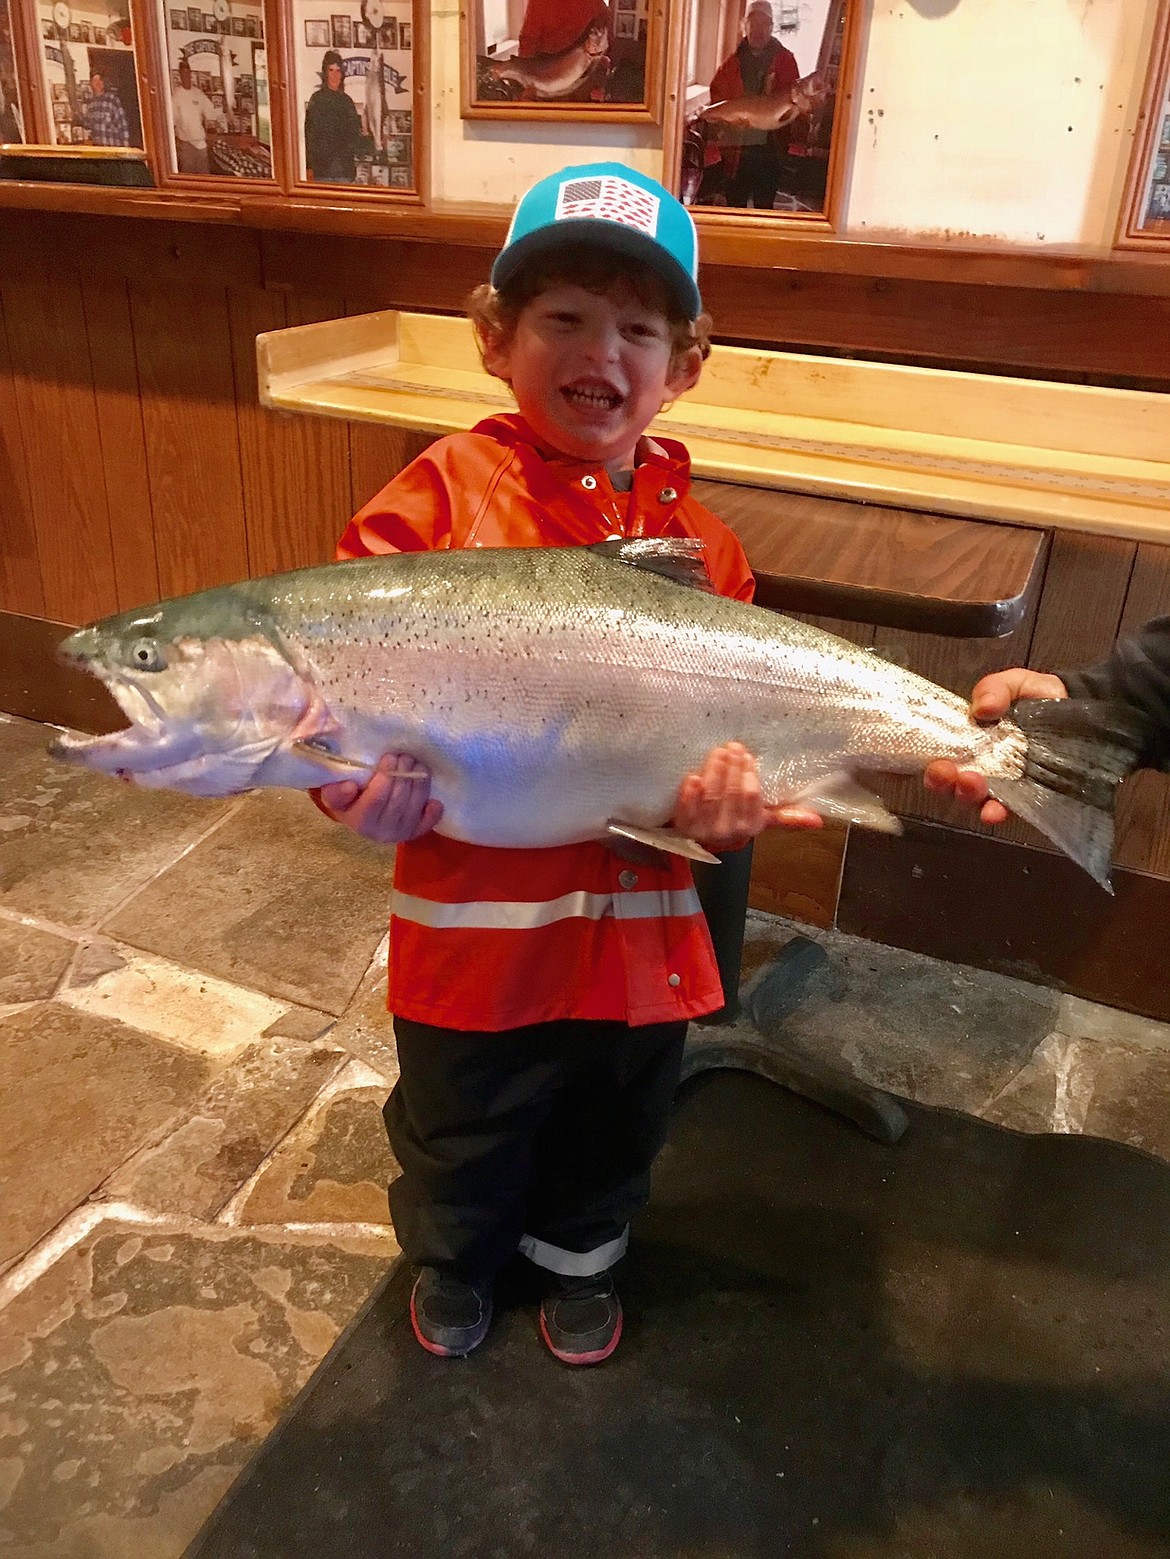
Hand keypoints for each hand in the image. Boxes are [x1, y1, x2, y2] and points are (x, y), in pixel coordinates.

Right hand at [316, 752, 441, 844]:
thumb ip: (335, 792)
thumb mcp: (333, 794)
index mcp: (359, 821)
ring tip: (417, 764)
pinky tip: (434, 799)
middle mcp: (380, 832)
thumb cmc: (347, 799)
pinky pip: (427, 823)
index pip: (375, 800)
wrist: (358, 816)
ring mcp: (399, 834)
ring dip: (419, 783)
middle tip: (405, 755)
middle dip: (403, 775)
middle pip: (398, 801)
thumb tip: (350, 786)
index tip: (389, 757)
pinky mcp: (413, 833)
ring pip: (413, 807)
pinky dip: (433, 811)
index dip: (385, 777)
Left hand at [673, 741, 822, 853]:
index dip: (749, 775)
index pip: (751, 797)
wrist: (698, 840)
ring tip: (718, 753)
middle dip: (732, 768)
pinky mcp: (683, 826)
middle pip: (731, 794)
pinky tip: (693, 777)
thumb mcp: (759, 819)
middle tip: (732, 747)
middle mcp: (728, 831)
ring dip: (714, 772)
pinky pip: (686, 810)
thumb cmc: (732, 821)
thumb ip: (786, 817)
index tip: (747, 757)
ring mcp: (704, 830)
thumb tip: (819, 821)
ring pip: (711, 797)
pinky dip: (690, 794)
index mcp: (749, 826)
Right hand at [923, 668, 1068, 824]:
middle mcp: (979, 765)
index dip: (926, 764)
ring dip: (967, 795)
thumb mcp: (1015, 683)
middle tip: (949, 772)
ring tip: (973, 783)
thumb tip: (983, 708)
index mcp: (968, 739)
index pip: (939, 756)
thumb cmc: (1040, 698)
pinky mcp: (1025, 796)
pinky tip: (993, 811)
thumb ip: (995, 688)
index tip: (928, 763)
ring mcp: (1002, 783)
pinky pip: (1006, 809)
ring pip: (972, 798)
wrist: (1081, 712)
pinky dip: (995, 812)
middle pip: (950, 782)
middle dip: (943, 781)